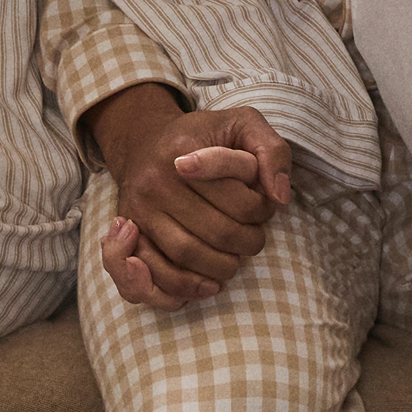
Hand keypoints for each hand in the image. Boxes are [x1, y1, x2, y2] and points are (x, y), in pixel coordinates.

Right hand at [86, 83, 290, 310]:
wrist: (144, 143)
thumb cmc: (202, 136)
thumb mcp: (241, 124)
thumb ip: (271, 149)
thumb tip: (279, 196)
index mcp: (184, 151)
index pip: (238, 199)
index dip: (261, 209)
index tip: (264, 203)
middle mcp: (155, 181)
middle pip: (217, 231)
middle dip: (247, 242)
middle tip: (254, 238)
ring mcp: (139, 209)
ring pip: (188, 254)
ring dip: (221, 268)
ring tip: (234, 260)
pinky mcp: (132, 231)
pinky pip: (155, 272)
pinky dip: (184, 288)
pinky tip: (207, 285)